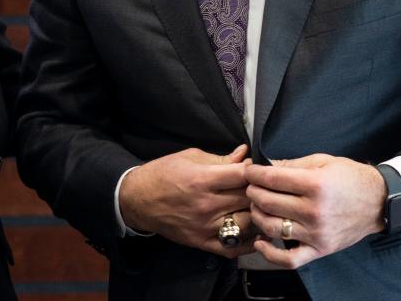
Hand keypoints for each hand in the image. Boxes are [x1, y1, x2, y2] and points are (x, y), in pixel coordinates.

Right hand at [120, 144, 253, 257]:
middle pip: (248, 198)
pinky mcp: (202, 243)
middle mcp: (206, 205)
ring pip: (247, 223)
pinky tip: (254, 231)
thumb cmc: (163, 173)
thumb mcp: (190, 157)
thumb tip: (245, 154)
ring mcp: (205, 227)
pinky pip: (234, 247)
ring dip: (257, 214)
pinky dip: (249, 241)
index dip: (255, 170)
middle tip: (262, 186)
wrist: (137, 199)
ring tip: (259, 207)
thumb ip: (220, 159)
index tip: (255, 168)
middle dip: (259, 190)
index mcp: (202, 179)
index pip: (243, 175)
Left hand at [245, 154, 385, 267]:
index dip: (254, 174)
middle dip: (253, 191)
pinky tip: (260, 241)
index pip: (272, 179)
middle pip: (268, 202)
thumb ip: (292, 164)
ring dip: (257, 215)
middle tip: (251, 186)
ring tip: (257, 206)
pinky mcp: (320, 249)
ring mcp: (316, 233)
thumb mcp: (323, 161)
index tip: (249, 171)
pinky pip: (290, 259)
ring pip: (272, 227)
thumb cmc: (351, 178)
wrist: (379, 202)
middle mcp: (314, 211)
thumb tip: (265, 165)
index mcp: (316, 185)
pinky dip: (270, 254)